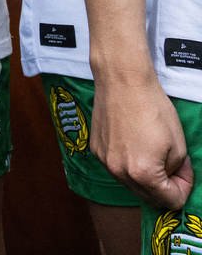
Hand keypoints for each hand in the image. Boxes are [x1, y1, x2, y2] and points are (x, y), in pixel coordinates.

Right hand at [90, 69, 192, 208]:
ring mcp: (105, 161)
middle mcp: (119, 172)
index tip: (184, 171)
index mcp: (144, 173)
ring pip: (131, 184)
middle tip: (173, 166)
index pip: (170, 200)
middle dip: (164, 187)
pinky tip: (134, 144)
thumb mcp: (178, 145)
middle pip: (148, 197)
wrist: (123, 82)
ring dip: (145, 177)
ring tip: (152, 153)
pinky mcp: (96, 149)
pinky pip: (116, 167)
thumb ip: (176, 170)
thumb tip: (171, 176)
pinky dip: (128, 164)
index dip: (183, 188)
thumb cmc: (152, 108)